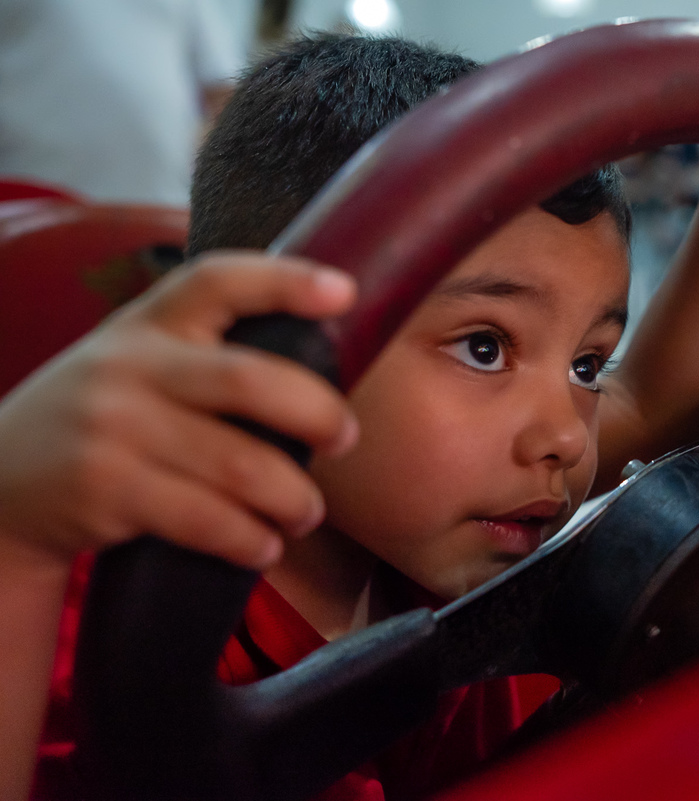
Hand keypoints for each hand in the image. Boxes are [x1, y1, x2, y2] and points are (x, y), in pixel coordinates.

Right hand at [0, 253, 358, 569]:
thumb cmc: (101, 420)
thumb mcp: (135, 364)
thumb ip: (204, 355)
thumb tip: (319, 373)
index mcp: (147, 322)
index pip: (217, 280)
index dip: (285, 280)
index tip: (344, 291)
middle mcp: (129, 365)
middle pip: (249, 381)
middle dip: (316, 413)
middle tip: (345, 438)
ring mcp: (114, 428)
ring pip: (238, 464)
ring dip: (291, 496)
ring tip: (306, 512)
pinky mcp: (107, 489)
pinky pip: (206, 519)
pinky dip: (249, 538)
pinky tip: (263, 546)